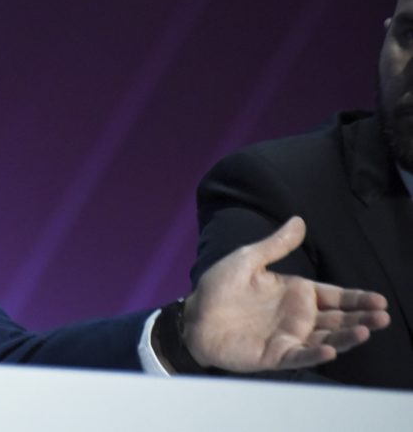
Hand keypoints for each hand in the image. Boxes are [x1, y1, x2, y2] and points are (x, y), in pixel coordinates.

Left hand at [182, 216, 389, 371]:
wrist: (193, 315)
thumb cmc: (219, 288)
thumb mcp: (248, 259)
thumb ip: (276, 244)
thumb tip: (299, 220)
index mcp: (294, 293)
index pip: (334, 296)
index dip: (356, 298)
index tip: (379, 299)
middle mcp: (296, 317)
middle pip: (337, 319)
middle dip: (361, 318)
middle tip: (382, 316)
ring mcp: (287, 337)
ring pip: (325, 338)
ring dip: (346, 336)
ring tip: (366, 330)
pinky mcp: (274, 355)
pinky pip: (299, 356)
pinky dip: (316, 353)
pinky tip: (331, 349)